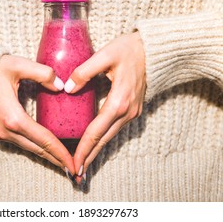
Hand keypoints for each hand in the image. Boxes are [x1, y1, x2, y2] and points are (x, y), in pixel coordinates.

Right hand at [0, 55, 75, 175]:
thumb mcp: (18, 65)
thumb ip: (42, 73)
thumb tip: (61, 86)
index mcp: (13, 117)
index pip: (44, 140)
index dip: (61, 152)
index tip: (74, 163)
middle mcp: (5, 130)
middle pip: (38, 149)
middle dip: (57, 159)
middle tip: (75, 168)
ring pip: (28, 148)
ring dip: (46, 155)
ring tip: (63, 161)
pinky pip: (20, 143)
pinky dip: (34, 147)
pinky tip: (45, 148)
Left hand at [65, 32, 145, 183]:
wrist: (155, 49)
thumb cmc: (130, 49)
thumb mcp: (105, 55)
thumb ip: (84, 71)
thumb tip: (67, 88)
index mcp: (119, 102)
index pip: (96, 131)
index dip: (83, 148)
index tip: (73, 163)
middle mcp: (127, 112)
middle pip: (103, 140)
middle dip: (89, 157)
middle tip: (75, 174)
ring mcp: (132, 112)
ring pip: (110, 136)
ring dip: (96, 150)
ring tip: (83, 163)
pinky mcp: (133, 109)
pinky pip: (114, 128)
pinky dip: (103, 139)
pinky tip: (95, 144)